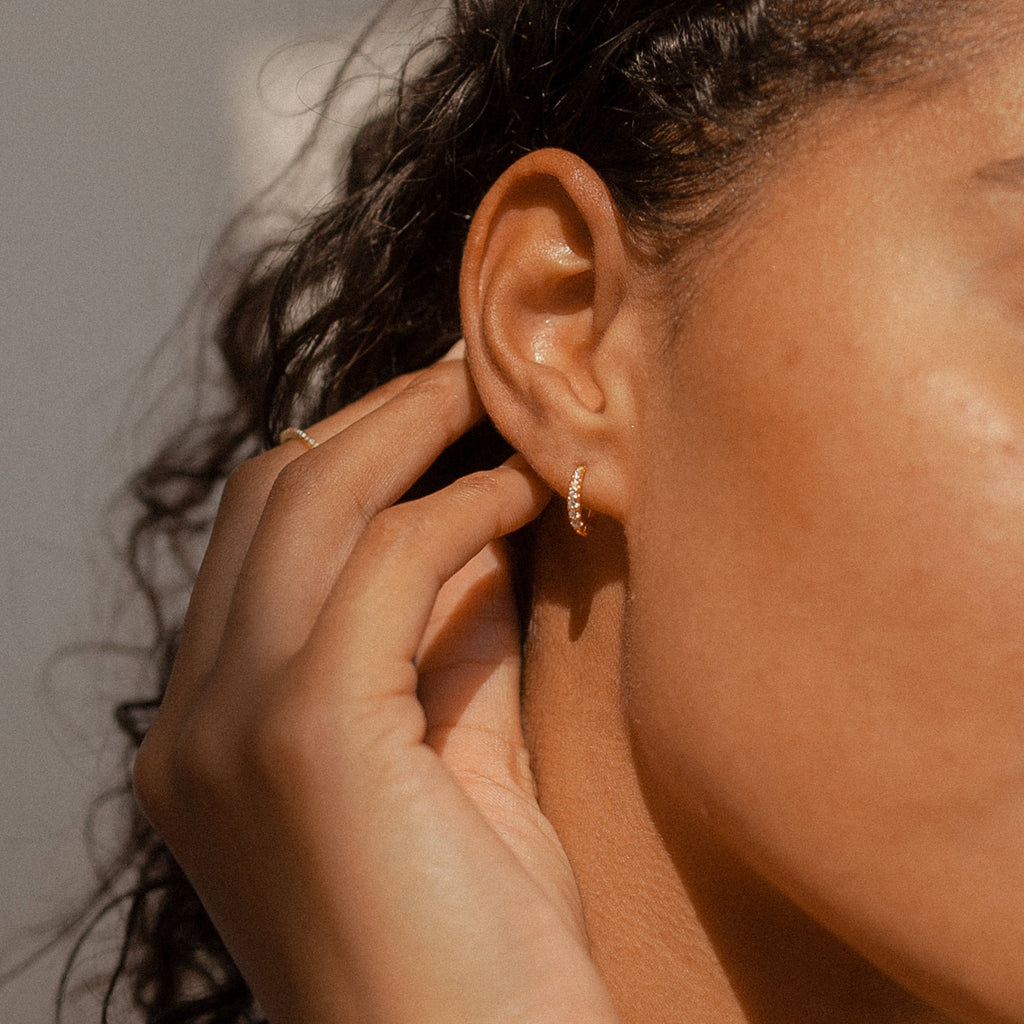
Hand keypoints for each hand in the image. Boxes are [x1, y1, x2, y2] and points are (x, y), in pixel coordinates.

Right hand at [132, 352, 621, 1023]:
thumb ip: (445, 639)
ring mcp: (232, 726)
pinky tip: (523, 492)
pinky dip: (459, 506)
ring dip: (414, 431)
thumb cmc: (475, 937)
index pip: (262, 539)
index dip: (354, 454)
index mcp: (208, 732)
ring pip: (314, 501)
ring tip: (498, 398)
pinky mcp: (305, 736)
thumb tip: (473, 517)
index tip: (441, 412)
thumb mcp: (452, 755)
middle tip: (471, 374)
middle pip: (272, 496)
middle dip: (378, 417)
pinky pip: (388, 562)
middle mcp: (192, 720)